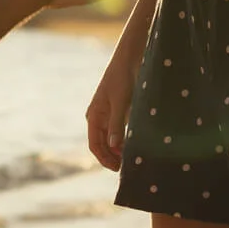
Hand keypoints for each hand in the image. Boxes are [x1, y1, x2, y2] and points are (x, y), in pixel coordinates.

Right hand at [86, 56, 137, 170]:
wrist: (131, 59)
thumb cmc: (123, 78)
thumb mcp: (121, 102)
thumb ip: (117, 124)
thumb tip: (113, 146)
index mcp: (94, 115)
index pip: (94, 144)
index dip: (104, 158)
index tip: (117, 168)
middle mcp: (99, 117)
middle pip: (102, 144)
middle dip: (111, 157)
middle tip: (126, 168)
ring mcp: (109, 115)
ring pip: (111, 139)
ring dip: (118, 150)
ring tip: (131, 159)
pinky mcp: (120, 111)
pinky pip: (119, 131)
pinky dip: (125, 141)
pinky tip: (135, 145)